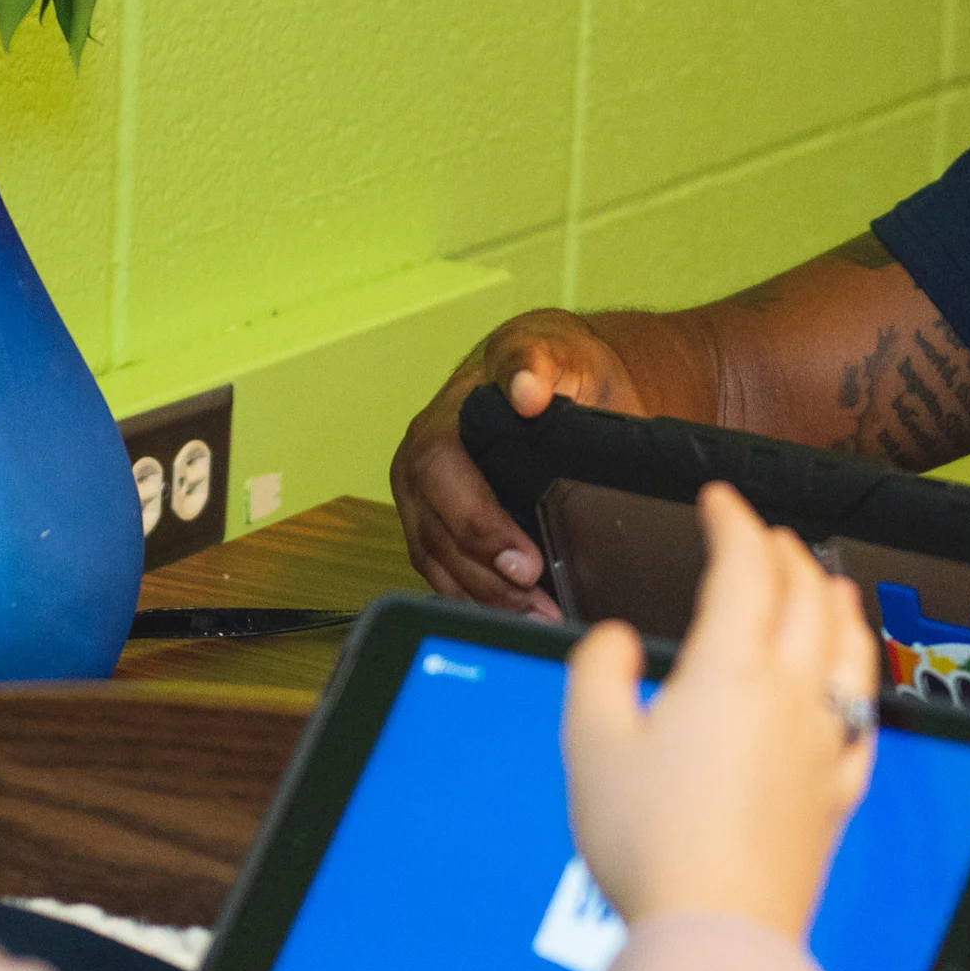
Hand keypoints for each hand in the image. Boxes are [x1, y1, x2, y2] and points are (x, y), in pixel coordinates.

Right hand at [392, 313, 652, 617]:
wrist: (548, 377)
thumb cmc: (546, 364)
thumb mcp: (550, 350)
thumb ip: (536, 363)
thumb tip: (527, 389)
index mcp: (438, 428)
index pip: (442, 480)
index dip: (480, 526)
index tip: (525, 562)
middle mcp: (420, 470)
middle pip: (436, 535)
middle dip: (486, 578)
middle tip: (538, 604)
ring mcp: (425, 505)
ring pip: (438, 565)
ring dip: (485, 601)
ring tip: (537, 621)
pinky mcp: (440, 533)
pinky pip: (447, 576)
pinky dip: (479, 603)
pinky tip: (517, 619)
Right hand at [558, 482, 876, 943]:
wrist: (715, 932)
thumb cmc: (650, 845)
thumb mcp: (590, 746)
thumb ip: (598, 673)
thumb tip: (618, 639)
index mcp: (731, 670)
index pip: (746, 569)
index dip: (734, 522)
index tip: (720, 500)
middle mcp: (791, 696)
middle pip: (806, 598)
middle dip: (786, 553)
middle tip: (765, 536)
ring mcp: (823, 745)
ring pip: (850, 650)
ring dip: (837, 603)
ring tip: (829, 584)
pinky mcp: (836, 795)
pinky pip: (862, 721)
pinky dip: (860, 683)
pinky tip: (853, 688)